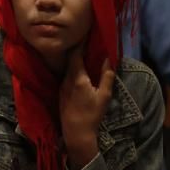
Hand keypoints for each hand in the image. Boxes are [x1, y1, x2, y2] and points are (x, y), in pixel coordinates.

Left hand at [60, 47, 114, 169]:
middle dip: (78, 51)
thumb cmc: (92, 114)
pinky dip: (73, 72)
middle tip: (86, 44)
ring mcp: (62, 87)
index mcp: (77, 78)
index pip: (76, 54)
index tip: (85, 35)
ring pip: (68, 69)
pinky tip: (80, 74)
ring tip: (84, 57)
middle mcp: (66, 80)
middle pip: (70, 60)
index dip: (80, 43)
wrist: (76, 133)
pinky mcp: (60, 94)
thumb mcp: (104, 96)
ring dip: (75, 62)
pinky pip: (66, 78)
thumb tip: (109, 59)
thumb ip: (107, 76)